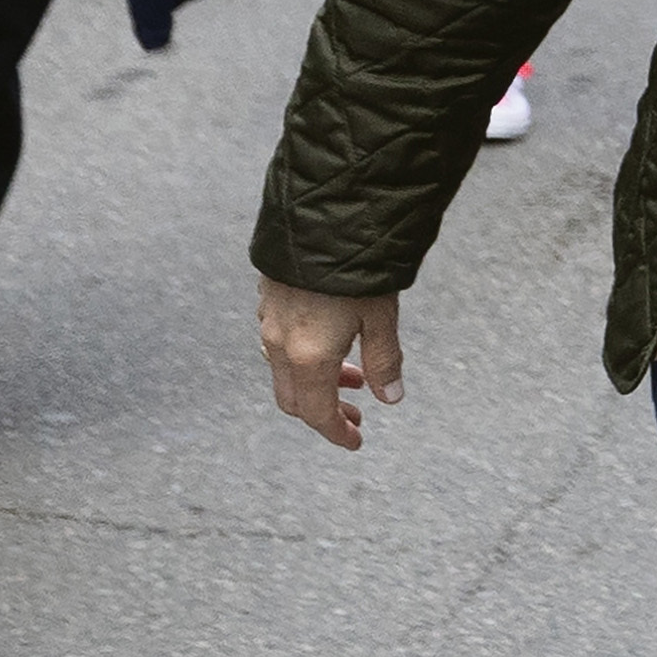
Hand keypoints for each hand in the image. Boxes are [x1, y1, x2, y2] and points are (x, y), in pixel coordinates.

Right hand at [261, 278, 405, 447]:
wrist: (322, 216)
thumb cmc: (356, 266)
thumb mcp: (381, 317)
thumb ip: (384, 361)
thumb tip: (390, 397)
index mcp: (309, 356)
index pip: (317, 413)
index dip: (336, 432)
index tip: (355, 440)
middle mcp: (280, 343)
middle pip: (293, 398)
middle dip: (324, 412)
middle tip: (355, 412)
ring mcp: (269, 321)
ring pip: (283, 371)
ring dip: (314, 382)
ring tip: (351, 375)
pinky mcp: (267, 300)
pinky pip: (277, 344)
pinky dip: (301, 357)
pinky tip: (329, 343)